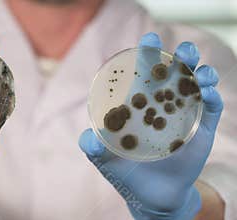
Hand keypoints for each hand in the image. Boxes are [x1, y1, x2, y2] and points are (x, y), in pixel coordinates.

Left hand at [79, 33, 222, 219]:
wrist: (151, 196)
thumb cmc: (124, 171)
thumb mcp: (103, 158)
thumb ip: (91, 146)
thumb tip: (89, 138)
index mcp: (138, 103)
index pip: (144, 72)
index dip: (147, 53)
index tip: (149, 39)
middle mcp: (162, 103)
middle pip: (174, 72)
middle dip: (181, 56)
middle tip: (182, 52)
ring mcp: (183, 114)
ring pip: (196, 85)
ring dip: (201, 74)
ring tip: (200, 74)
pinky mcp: (201, 129)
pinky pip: (211, 109)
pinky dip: (212, 98)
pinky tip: (209, 94)